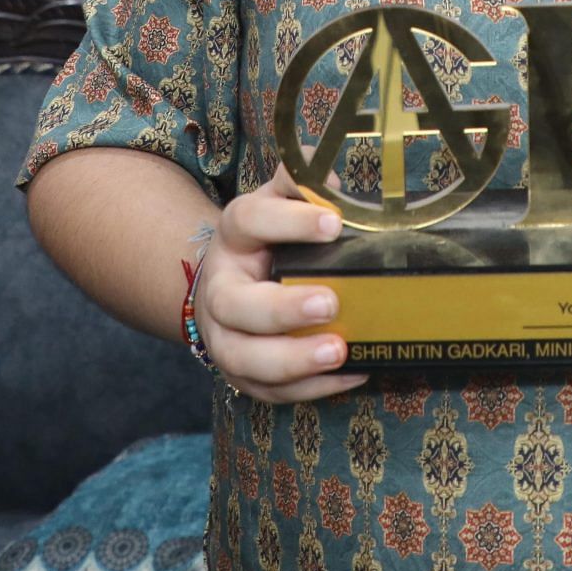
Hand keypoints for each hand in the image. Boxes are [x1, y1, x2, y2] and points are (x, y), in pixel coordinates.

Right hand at [195, 166, 366, 403]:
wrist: (225, 287)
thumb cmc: (265, 243)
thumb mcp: (276, 204)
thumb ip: (300, 185)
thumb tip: (331, 179)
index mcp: (233, 238)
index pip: (250, 222)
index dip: (289, 221)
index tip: (334, 223)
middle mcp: (220, 291)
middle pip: (237, 306)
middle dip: (283, 310)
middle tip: (330, 304)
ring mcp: (226, 338)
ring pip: (246, 359)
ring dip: (293, 360)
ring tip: (339, 351)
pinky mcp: (242, 375)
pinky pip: (271, 392)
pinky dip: (311, 389)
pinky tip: (351, 374)